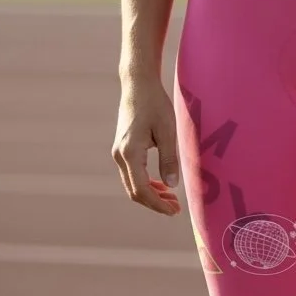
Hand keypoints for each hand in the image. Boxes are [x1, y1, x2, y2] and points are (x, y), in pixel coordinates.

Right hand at [112, 76, 181, 216]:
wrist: (138, 84)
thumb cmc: (155, 104)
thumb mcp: (167, 130)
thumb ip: (169, 158)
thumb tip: (172, 186)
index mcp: (130, 153)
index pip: (142, 189)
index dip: (158, 204)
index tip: (174, 211)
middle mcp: (120, 156)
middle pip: (134, 191)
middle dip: (155, 202)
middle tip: (176, 208)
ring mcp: (119, 152)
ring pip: (132, 183)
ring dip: (151, 193)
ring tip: (171, 198)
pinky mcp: (122, 148)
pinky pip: (132, 173)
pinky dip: (146, 182)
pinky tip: (161, 183)